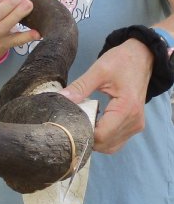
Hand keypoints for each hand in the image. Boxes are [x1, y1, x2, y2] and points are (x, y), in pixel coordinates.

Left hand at [60, 38, 153, 153]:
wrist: (142, 57)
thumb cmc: (122, 61)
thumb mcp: (99, 70)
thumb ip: (80, 87)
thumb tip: (61, 99)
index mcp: (126, 109)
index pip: (101, 136)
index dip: (83, 133)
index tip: (69, 124)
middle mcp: (134, 122)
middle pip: (104, 144)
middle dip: (86, 137)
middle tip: (73, 123)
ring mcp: (136, 126)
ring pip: (110, 146)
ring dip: (94, 140)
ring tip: (84, 122)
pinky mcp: (134, 126)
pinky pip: (115, 141)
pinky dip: (103, 138)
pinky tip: (94, 124)